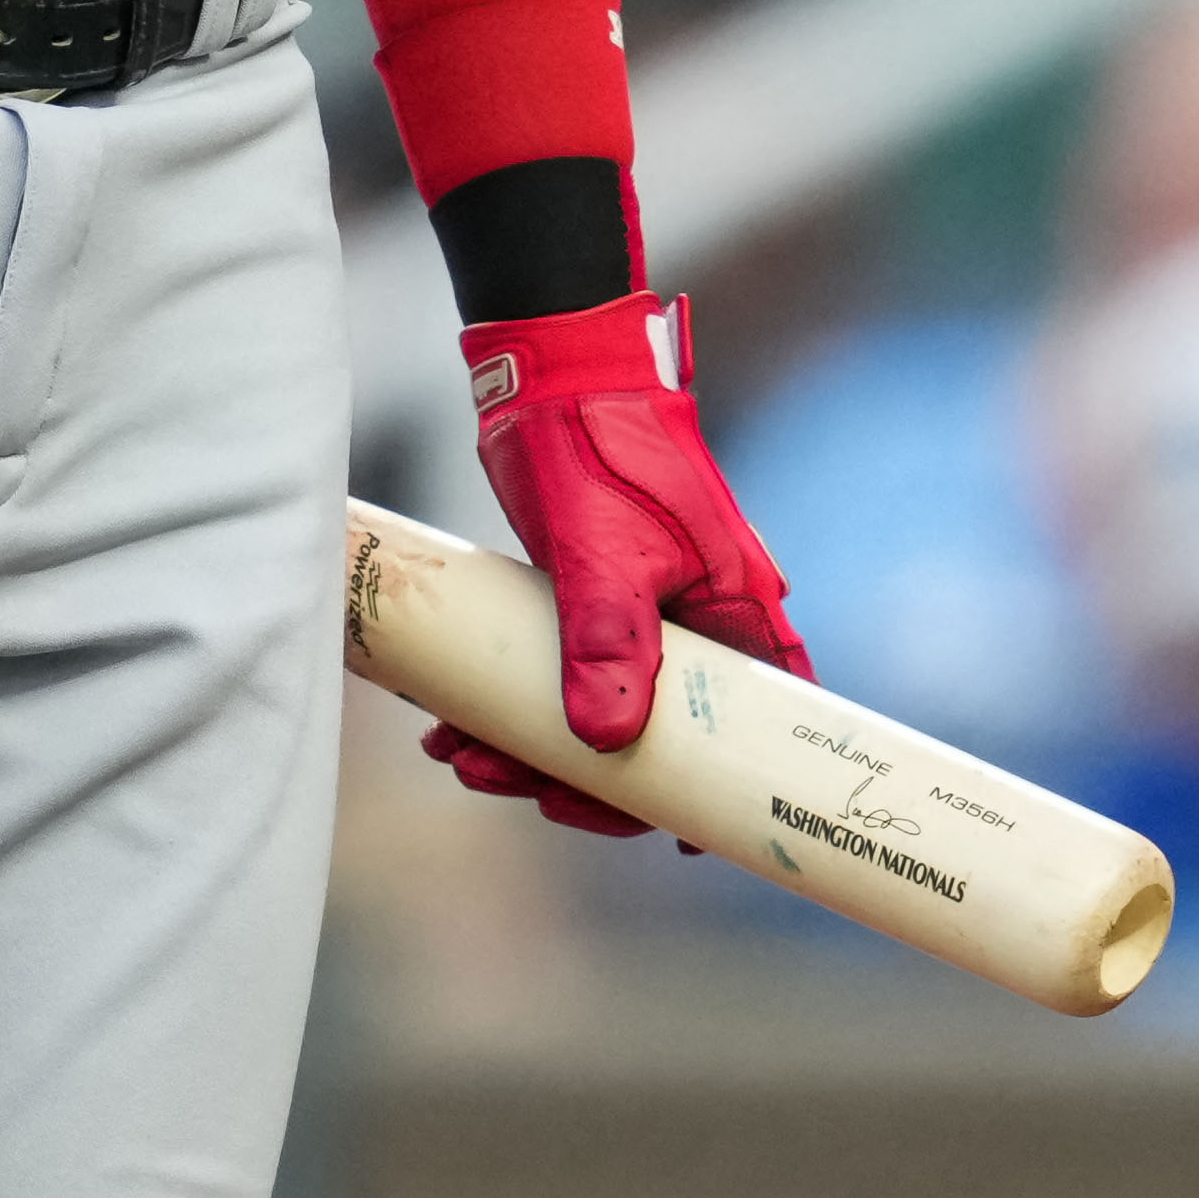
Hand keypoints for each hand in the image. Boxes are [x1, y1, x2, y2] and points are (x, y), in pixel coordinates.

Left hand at [423, 287, 809, 839]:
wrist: (551, 368)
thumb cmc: (600, 444)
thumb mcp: (603, 546)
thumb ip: (608, 638)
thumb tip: (605, 740)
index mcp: (738, 618)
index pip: (745, 738)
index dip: (700, 794)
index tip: (641, 828)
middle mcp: (701, 627)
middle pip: (657, 738)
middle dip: (575, 774)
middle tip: (495, 779)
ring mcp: (645, 615)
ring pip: (598, 712)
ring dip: (527, 744)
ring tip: (453, 752)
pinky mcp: (593, 601)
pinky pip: (561, 675)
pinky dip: (513, 704)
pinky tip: (454, 721)